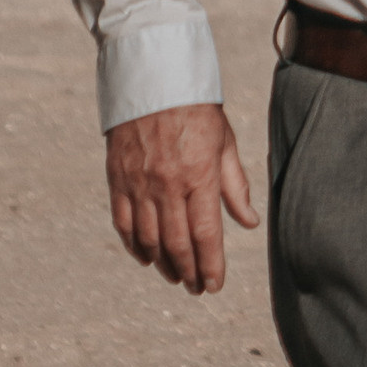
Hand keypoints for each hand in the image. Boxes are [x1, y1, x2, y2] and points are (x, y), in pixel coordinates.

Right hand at [106, 101, 257, 294]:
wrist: (154, 78)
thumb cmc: (197, 110)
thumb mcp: (225, 143)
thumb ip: (235, 186)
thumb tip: (249, 223)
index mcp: (200, 176)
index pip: (206, 234)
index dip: (210, 265)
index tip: (213, 285)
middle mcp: (168, 184)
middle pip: (177, 243)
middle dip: (188, 272)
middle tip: (195, 288)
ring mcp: (139, 183)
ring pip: (149, 238)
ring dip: (163, 263)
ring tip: (175, 276)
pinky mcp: (117, 178)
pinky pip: (123, 221)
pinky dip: (134, 245)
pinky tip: (145, 258)